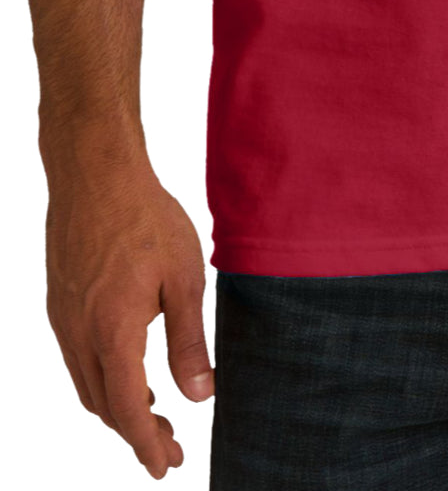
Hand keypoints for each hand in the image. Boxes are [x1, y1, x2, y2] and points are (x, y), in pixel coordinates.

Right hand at [44, 155, 212, 477]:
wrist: (94, 171)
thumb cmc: (145, 216)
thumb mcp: (183, 277)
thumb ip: (189, 341)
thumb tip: (201, 395)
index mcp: (113, 332)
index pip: (127, 409)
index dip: (146, 443)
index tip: (165, 466)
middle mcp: (79, 333)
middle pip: (104, 406)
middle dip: (135, 433)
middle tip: (170, 448)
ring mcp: (64, 319)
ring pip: (88, 384)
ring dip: (118, 407)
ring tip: (154, 414)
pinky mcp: (60, 302)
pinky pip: (79, 358)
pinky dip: (103, 378)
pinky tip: (130, 369)